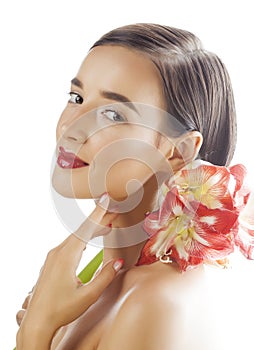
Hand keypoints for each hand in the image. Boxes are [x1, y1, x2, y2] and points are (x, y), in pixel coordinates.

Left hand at [16, 193, 122, 349]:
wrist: (37, 321)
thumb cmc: (60, 310)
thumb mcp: (87, 296)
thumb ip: (104, 277)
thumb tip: (118, 261)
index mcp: (67, 256)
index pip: (86, 229)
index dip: (98, 213)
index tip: (106, 198)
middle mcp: (58, 252)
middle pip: (82, 230)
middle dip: (99, 218)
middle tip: (113, 208)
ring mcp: (53, 256)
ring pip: (76, 236)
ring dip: (91, 229)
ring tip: (107, 225)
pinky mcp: (52, 261)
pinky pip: (70, 244)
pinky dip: (83, 238)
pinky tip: (89, 240)